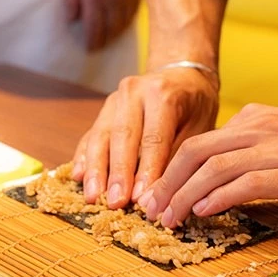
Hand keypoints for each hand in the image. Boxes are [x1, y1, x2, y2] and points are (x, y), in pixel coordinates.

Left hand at [65, 0, 141, 50]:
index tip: (89, 50)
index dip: (92, 42)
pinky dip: (127, 23)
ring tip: (110, 38)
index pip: (94, 29)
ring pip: (125, 24)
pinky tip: (122, 24)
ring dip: (117, 34)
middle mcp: (113, 2)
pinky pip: (134, 14)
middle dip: (105, 41)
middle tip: (99, 46)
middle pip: (111, 30)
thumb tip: (72, 21)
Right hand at [72, 67, 218, 208]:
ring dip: (95, 169)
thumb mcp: (199, 128)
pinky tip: (78, 177)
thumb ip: (177, 158)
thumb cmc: (195, 107)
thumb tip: (157, 196)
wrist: (182, 75)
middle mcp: (134, 92)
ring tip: (93, 196)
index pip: (153, 138)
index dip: (146, 170)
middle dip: (117, 173)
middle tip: (114, 202)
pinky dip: (84, 157)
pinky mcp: (103, 110)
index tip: (140, 198)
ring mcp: (114, 99)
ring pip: (101, 136)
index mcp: (163, 95)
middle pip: (122, 136)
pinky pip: (91, 134)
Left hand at [137, 103, 277, 227]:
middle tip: (152, 209)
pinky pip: (245, 183)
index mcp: (254, 119)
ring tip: (169, 218)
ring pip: (214, 168)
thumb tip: (219, 173)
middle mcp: (259, 128)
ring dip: (184, 195)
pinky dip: (219, 198)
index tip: (157, 194)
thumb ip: (252, 147)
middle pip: (196, 152)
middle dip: (168, 182)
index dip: (172, 170)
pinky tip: (203, 213)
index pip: (200, 142)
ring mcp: (276, 149)